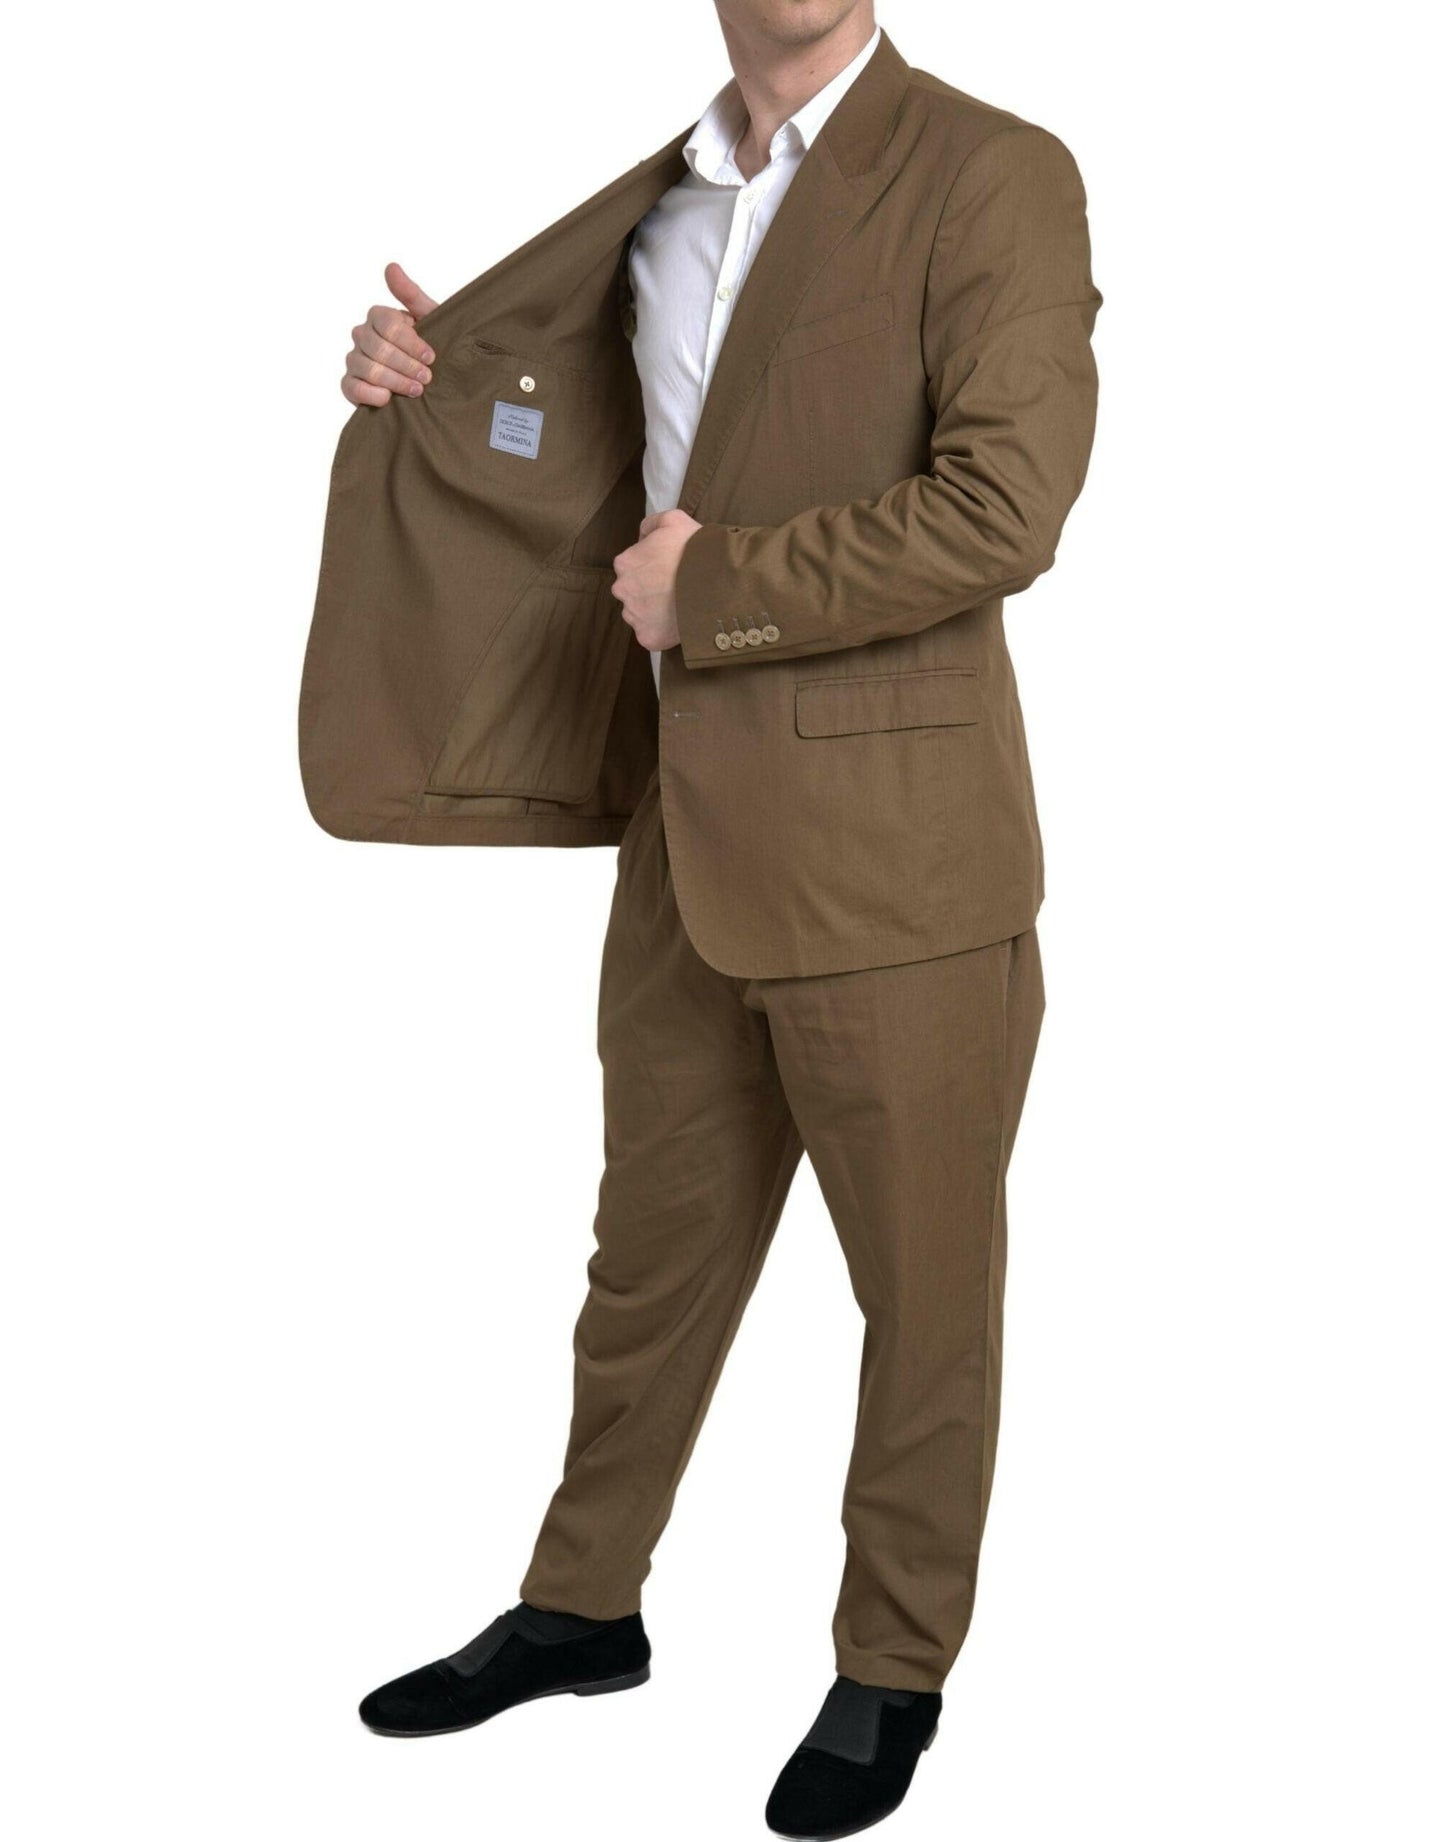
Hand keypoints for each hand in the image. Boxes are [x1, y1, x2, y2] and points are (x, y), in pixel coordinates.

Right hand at [341, 263, 439, 406]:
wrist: (432, 383)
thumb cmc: (431, 347)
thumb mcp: (430, 319)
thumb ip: (411, 295)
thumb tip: (391, 266)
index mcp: (379, 317)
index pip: (387, 324)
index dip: (410, 342)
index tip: (431, 357)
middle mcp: (362, 335)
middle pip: (378, 348)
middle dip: (406, 364)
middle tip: (427, 377)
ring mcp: (354, 360)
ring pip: (368, 369)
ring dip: (395, 381)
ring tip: (416, 390)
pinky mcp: (350, 385)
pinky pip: (352, 388)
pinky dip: (371, 395)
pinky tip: (389, 399)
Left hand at [612, 510, 700, 650]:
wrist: (716, 582)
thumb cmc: (693, 548)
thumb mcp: (673, 519)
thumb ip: (651, 524)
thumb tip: (643, 536)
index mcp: (625, 563)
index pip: (631, 565)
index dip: (651, 565)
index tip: (669, 567)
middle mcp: (623, 590)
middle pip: (632, 590)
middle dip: (649, 589)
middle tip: (674, 587)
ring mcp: (634, 617)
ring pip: (640, 614)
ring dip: (654, 611)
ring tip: (678, 604)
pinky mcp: (648, 638)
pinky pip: (651, 635)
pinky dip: (662, 631)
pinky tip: (678, 620)